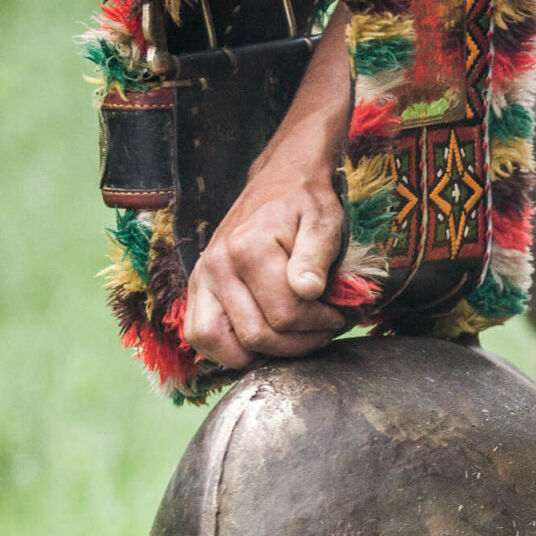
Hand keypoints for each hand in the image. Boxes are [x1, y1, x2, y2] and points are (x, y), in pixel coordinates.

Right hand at [183, 145, 348, 367]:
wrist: (279, 181)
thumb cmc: (306, 204)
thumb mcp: (323, 222)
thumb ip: (316, 257)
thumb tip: (308, 291)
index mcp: (249, 249)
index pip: (285, 315)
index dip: (319, 325)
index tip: (338, 317)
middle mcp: (217, 265)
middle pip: (256, 336)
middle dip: (297, 343)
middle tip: (322, 331)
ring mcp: (202, 277)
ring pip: (218, 343)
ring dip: (261, 354)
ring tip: (292, 340)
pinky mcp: (197, 286)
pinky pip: (198, 335)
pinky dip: (226, 350)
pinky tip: (259, 343)